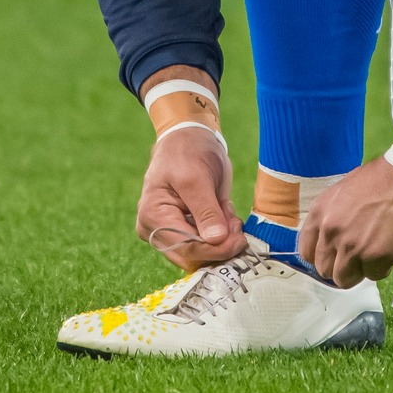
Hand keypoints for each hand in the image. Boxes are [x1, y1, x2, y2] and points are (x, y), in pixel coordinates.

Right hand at [135, 127, 245, 270]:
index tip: (240, 240)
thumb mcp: (197, 177)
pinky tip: (226, 215)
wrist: (190, 137)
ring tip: (232, 217)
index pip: (185, 247)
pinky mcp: (186, 229)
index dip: (214, 249)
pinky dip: (222, 234)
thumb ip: (206, 210)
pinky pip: (207, 244)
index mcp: (152, 216)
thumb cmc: (188, 151)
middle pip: (192, 255)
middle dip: (220, 245)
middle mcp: (157, 229)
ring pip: (202, 253)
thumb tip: (216, 240)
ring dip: (223, 240)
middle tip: (238, 227)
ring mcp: (171, 231)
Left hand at [298, 157, 392, 287]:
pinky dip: (383, 268)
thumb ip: (334, 216)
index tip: (335, 256)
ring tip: (375, 255)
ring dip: (360, 271)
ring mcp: (353, 247)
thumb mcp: (345, 191)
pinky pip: (374, 276)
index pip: (306, 252)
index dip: (323, 256)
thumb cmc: (383, 177)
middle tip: (359, 257)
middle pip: (325, 270)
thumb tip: (334, 241)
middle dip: (342, 267)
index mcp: (320, 213)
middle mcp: (332, 232)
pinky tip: (391, 250)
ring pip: (345, 279)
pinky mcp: (377, 257)